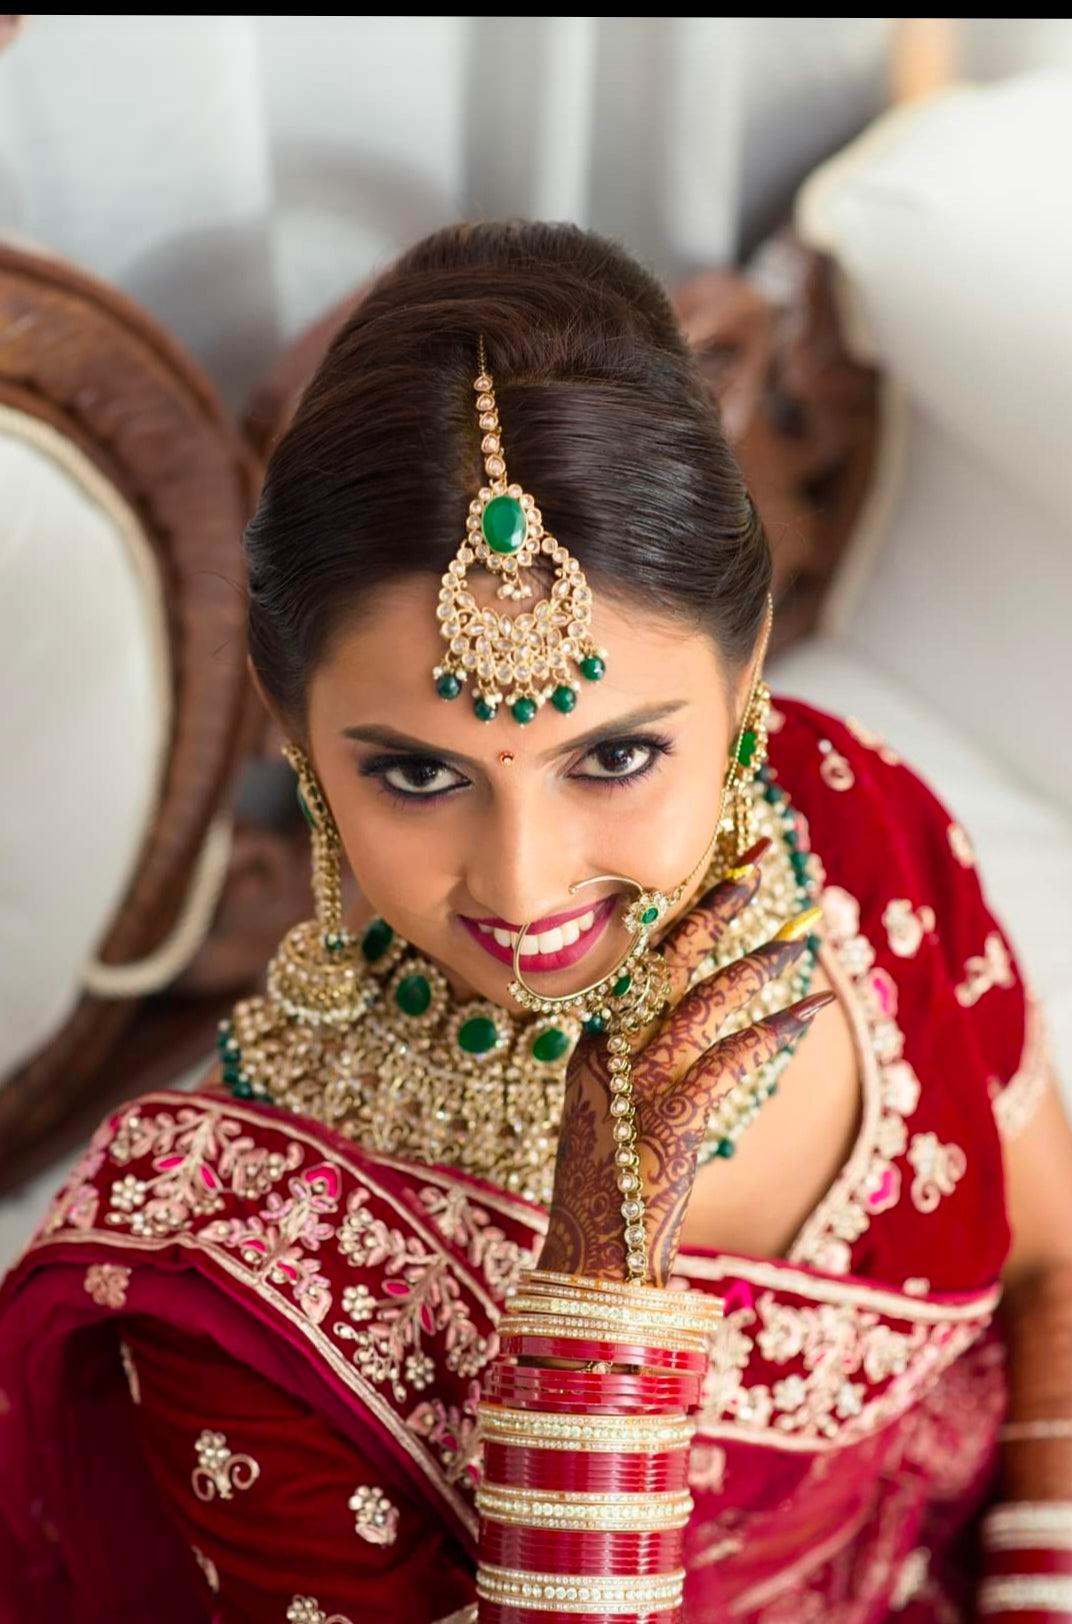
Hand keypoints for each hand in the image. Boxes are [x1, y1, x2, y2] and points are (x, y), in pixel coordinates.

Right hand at [537, 839, 834, 1284]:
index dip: (677, 914)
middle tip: (755, 863)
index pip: (637, 962)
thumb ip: (631, 1065)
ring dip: (757, 964)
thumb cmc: (610, 1196)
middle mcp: (608, 1053)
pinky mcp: (670, 1119)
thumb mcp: (608, 1115)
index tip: (711, 874)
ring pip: (703, 1002)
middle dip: (713, 907)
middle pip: (665, 961)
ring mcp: (636, 1084)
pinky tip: (807, 1009)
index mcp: (593, 1046)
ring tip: (800, 937)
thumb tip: (679, 1029)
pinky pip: (730, 1060)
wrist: (594, 1262)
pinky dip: (773, 1031)